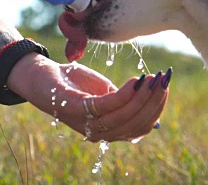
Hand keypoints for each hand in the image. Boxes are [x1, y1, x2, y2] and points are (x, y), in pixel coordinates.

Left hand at [8, 54, 170, 142]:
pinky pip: (105, 106)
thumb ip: (125, 98)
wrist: (41, 74)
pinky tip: (134, 80)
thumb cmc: (75, 83)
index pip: (140, 128)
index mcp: (107, 129)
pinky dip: (124, 95)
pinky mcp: (73, 108)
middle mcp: (97, 132)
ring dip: (142, 97)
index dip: (156, 109)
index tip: (166, 87)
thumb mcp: (104, 91)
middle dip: (153, 102)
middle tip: (162, 80)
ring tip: (151, 78)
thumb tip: (154, 94)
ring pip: (123, 117)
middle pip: (134, 124)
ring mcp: (84, 122)